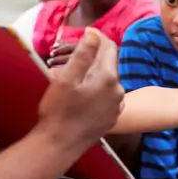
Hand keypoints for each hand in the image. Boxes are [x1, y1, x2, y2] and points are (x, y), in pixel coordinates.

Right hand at [35, 28, 123, 148]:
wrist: (59, 145)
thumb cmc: (59, 111)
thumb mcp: (66, 79)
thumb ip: (83, 54)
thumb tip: (93, 34)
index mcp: (108, 78)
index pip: (109, 47)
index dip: (97, 37)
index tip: (85, 33)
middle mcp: (118, 90)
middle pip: (109, 63)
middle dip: (95, 56)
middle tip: (75, 55)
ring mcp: (116, 105)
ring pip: (108, 80)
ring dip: (96, 73)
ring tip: (76, 76)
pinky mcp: (112, 117)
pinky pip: (108, 96)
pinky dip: (98, 89)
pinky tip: (83, 94)